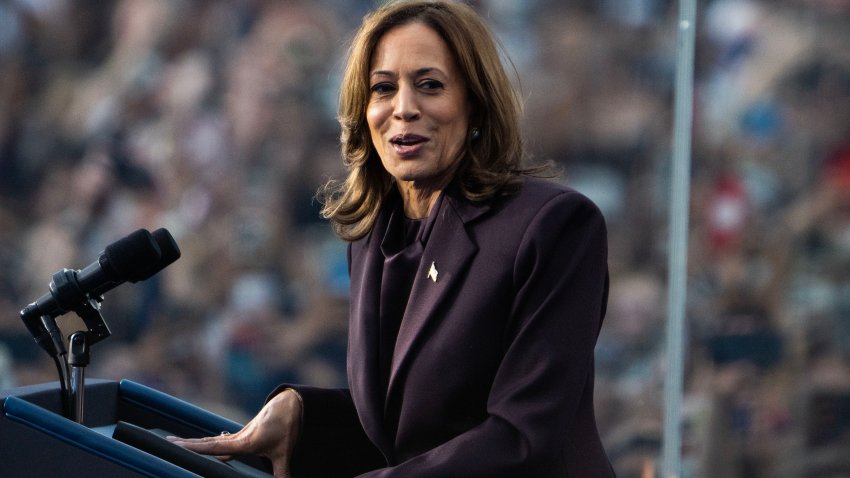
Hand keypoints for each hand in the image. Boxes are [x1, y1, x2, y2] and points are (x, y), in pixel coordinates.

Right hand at [167, 388, 302, 477]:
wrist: (289, 405)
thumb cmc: (286, 427)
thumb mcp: (285, 453)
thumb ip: (282, 472)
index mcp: (244, 442)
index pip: (215, 447)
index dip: (197, 448)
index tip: (179, 445)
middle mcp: (237, 437)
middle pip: (207, 442)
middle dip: (186, 443)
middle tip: (166, 441)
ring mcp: (238, 435)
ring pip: (211, 440)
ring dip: (193, 442)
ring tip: (174, 441)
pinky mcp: (241, 434)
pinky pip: (220, 440)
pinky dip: (207, 443)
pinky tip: (200, 446)